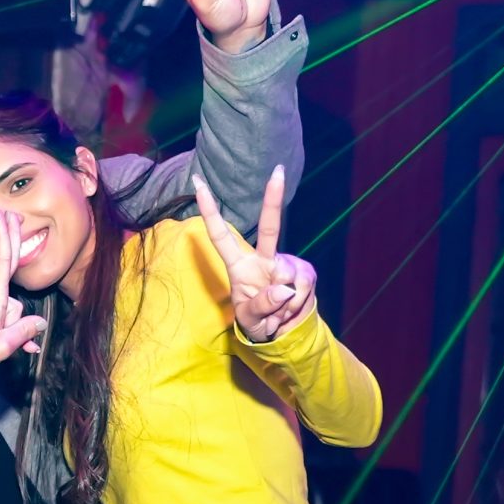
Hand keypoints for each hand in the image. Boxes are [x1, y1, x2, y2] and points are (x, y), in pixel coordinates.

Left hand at [0, 228, 46, 387]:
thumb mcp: (3, 346)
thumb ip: (24, 331)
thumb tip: (40, 323)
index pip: (3, 259)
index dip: (5, 234)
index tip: (3, 213)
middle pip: (5, 265)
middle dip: (10, 238)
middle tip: (15, 213)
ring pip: (8, 303)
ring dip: (12, 320)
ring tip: (3, 344)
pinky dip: (6, 323)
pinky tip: (14, 342)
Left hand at [193, 167, 314, 341]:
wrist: (281, 331)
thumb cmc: (256, 320)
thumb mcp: (250, 320)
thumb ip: (261, 306)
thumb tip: (282, 289)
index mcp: (239, 266)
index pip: (221, 237)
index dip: (210, 212)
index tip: (197, 184)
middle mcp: (263, 259)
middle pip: (270, 228)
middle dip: (273, 199)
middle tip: (278, 172)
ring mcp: (286, 264)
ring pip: (287, 280)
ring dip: (283, 305)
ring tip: (276, 312)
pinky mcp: (305, 273)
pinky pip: (301, 290)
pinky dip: (295, 306)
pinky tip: (289, 308)